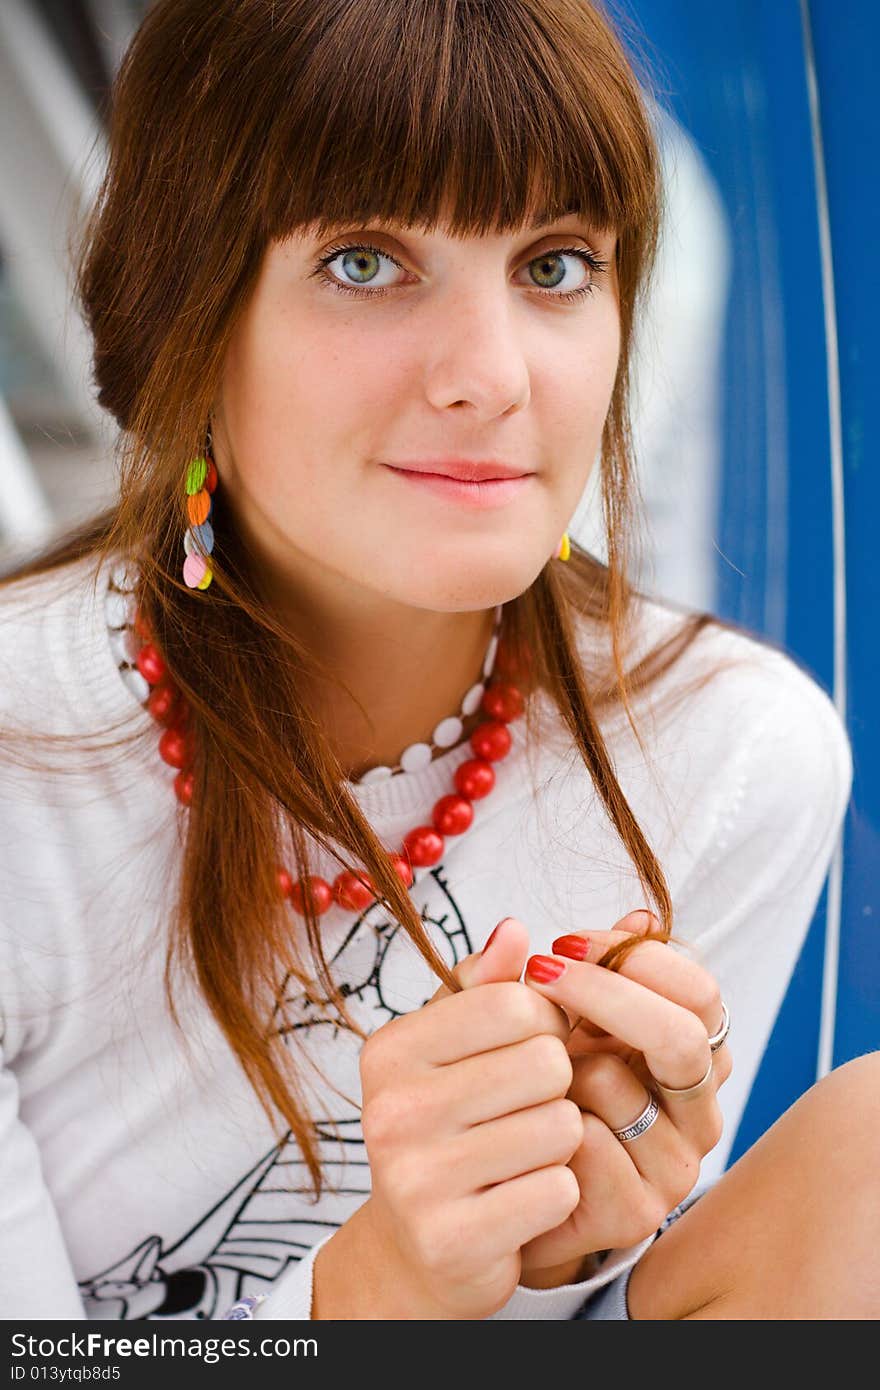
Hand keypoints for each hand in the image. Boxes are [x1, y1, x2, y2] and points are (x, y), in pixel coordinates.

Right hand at [348, 918, 581, 1318]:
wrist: (419, 1248)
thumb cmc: (446, 1127)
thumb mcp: (452, 1047)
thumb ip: (484, 985)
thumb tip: (515, 928)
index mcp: (390, 1051)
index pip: (515, 1003)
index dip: (547, 1021)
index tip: (531, 1046)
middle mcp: (392, 1111)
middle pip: (547, 1063)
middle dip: (557, 1086)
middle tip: (526, 1108)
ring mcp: (417, 1180)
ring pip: (561, 1127)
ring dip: (560, 1142)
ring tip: (523, 1152)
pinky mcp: (453, 1240)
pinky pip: (559, 1190)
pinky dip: (557, 1193)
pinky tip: (521, 1197)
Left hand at [516, 911, 731, 1280]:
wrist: (499, 1184)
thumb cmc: (526, 1084)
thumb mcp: (543, 1012)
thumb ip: (589, 961)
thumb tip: (640, 910)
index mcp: (689, 1049)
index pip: (698, 990)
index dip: (635, 955)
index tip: (566, 942)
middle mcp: (696, 1106)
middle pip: (681, 1034)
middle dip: (602, 992)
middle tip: (539, 972)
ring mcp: (673, 1162)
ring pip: (619, 1083)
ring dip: (557, 1064)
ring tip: (524, 1068)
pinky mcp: (636, 1210)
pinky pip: (586, 1140)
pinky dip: (544, 1119)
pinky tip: (523, 1123)